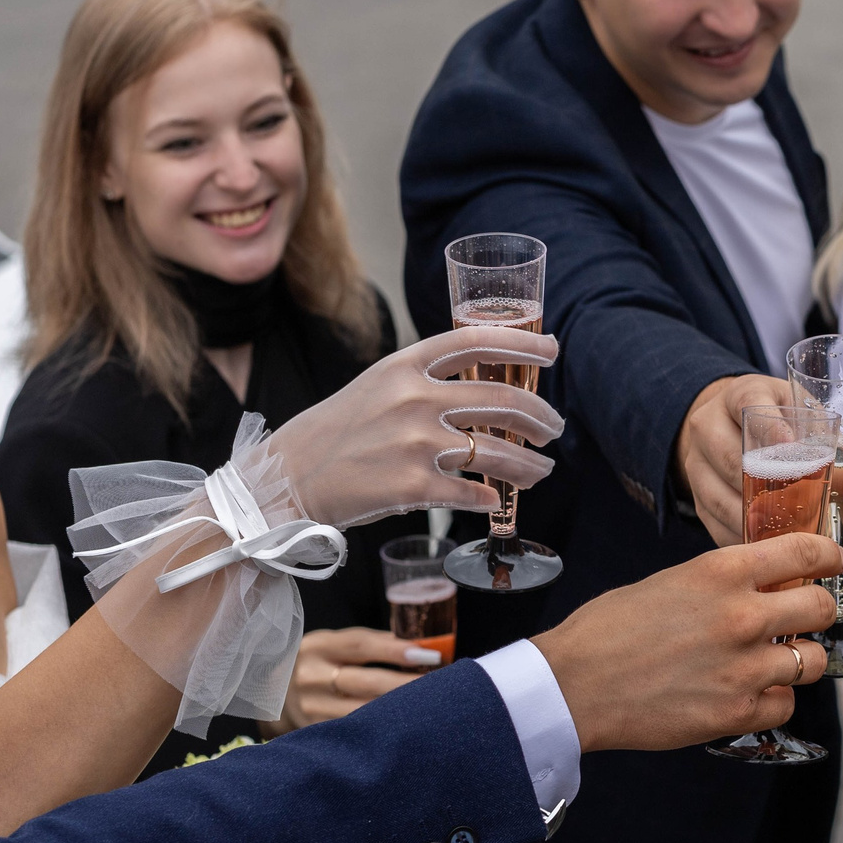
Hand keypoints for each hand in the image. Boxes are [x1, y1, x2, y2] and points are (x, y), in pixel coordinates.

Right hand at [271, 324, 561, 526]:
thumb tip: (484, 388)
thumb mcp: (378, 386)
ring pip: (499, 453)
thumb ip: (425, 381)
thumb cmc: (337, 433)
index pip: (476, 341)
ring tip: (542, 471)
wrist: (288, 478)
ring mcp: (416, 442)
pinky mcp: (414, 486)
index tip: (554, 352)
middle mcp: (415, 398)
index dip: (523, 344)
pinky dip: (491, 500)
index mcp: (405, 365)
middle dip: (541, 418)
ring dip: (531, 465)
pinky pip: (473, 493)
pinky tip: (495, 501)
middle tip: (554, 429)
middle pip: (503, 400)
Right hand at [279, 626, 441, 731]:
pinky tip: (406, 728)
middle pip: (367, 682)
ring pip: (363, 713)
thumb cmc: (315, 662)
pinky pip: (355, 733)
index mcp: (318, 647)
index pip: (361, 645)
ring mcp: (312, 710)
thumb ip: (370, 644)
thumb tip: (419, 644)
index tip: (431, 653)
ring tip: (431, 707)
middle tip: (443, 685)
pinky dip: (382, 730)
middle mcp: (312, 678)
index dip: (396, 649)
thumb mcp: (332, 643)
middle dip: (407, 684)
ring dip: (399, 710)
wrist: (267, 691)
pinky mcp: (316, 734)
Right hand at [534, 532, 842, 750]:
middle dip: (818, 612)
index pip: (806, 551)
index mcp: (723, 571)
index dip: (827, 556)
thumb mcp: (671, 581)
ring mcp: (744, 667)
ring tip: (772, 662)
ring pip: (813, 661)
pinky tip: (746, 694)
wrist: (574, 685)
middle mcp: (743, 615)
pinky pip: (785, 704)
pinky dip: (772, 700)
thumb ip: (723, 581)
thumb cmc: (610, 630)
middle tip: (804, 619)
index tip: (832, 562)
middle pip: (822, 608)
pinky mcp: (737, 713)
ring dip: (799, 661)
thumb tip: (764, 584)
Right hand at [675, 374, 795, 545]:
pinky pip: (714, 522)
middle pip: (732, 460)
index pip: (749, 404)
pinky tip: (769, 549)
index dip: (772, 431)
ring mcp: (695, 462)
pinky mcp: (695, 495)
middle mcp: (708, 425)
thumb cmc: (777, 420)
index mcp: (740, 393)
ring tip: (791, 535)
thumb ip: (835, 441)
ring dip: (757, 520)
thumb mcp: (801, 414)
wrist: (730, 425)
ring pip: (721, 497)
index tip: (792, 450)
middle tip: (804, 506)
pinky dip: (742, 537)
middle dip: (769, 488)